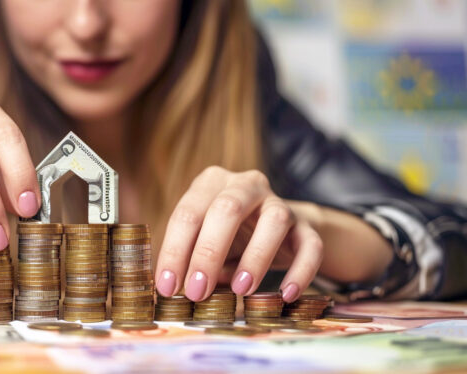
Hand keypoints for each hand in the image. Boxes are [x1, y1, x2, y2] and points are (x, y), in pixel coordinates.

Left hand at [154, 167, 323, 302]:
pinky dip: (301, 270)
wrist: (277, 230)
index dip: (175, 251)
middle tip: (197, 291)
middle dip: (208, 253)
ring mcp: (279, 202)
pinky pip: (310, 244)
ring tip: (242, 290)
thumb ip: (191, 259)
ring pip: (274, 222)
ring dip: (256, 257)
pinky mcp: (306, 225)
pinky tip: (287, 294)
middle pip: (226, 210)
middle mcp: (245, 185)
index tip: (168, 287)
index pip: (187, 213)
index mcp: (211, 183)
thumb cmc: (228, 236)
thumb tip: (179, 288)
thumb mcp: (203, 241)